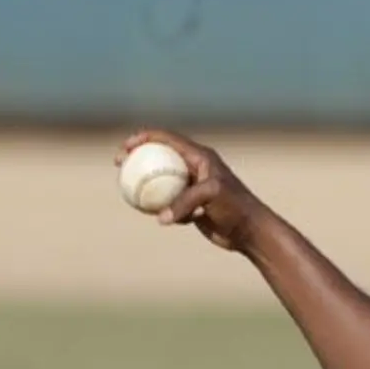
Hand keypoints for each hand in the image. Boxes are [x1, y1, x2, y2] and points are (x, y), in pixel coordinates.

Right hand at [115, 128, 269, 251]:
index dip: (144, 138)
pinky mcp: (192, 205)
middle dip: (138, 156)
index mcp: (201, 156)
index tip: (126, 148)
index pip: (167, 139)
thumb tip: (160, 217)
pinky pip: (168, 202)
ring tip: (127, 189)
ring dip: (145, 184)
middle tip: (120, 165)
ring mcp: (193, 186)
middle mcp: (196, 168)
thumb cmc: (236, 207)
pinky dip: (159, 206)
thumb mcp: (211, 195)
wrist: (250, 231)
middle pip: (160, 156)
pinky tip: (153, 214)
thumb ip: (185, 201)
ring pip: (161, 181)